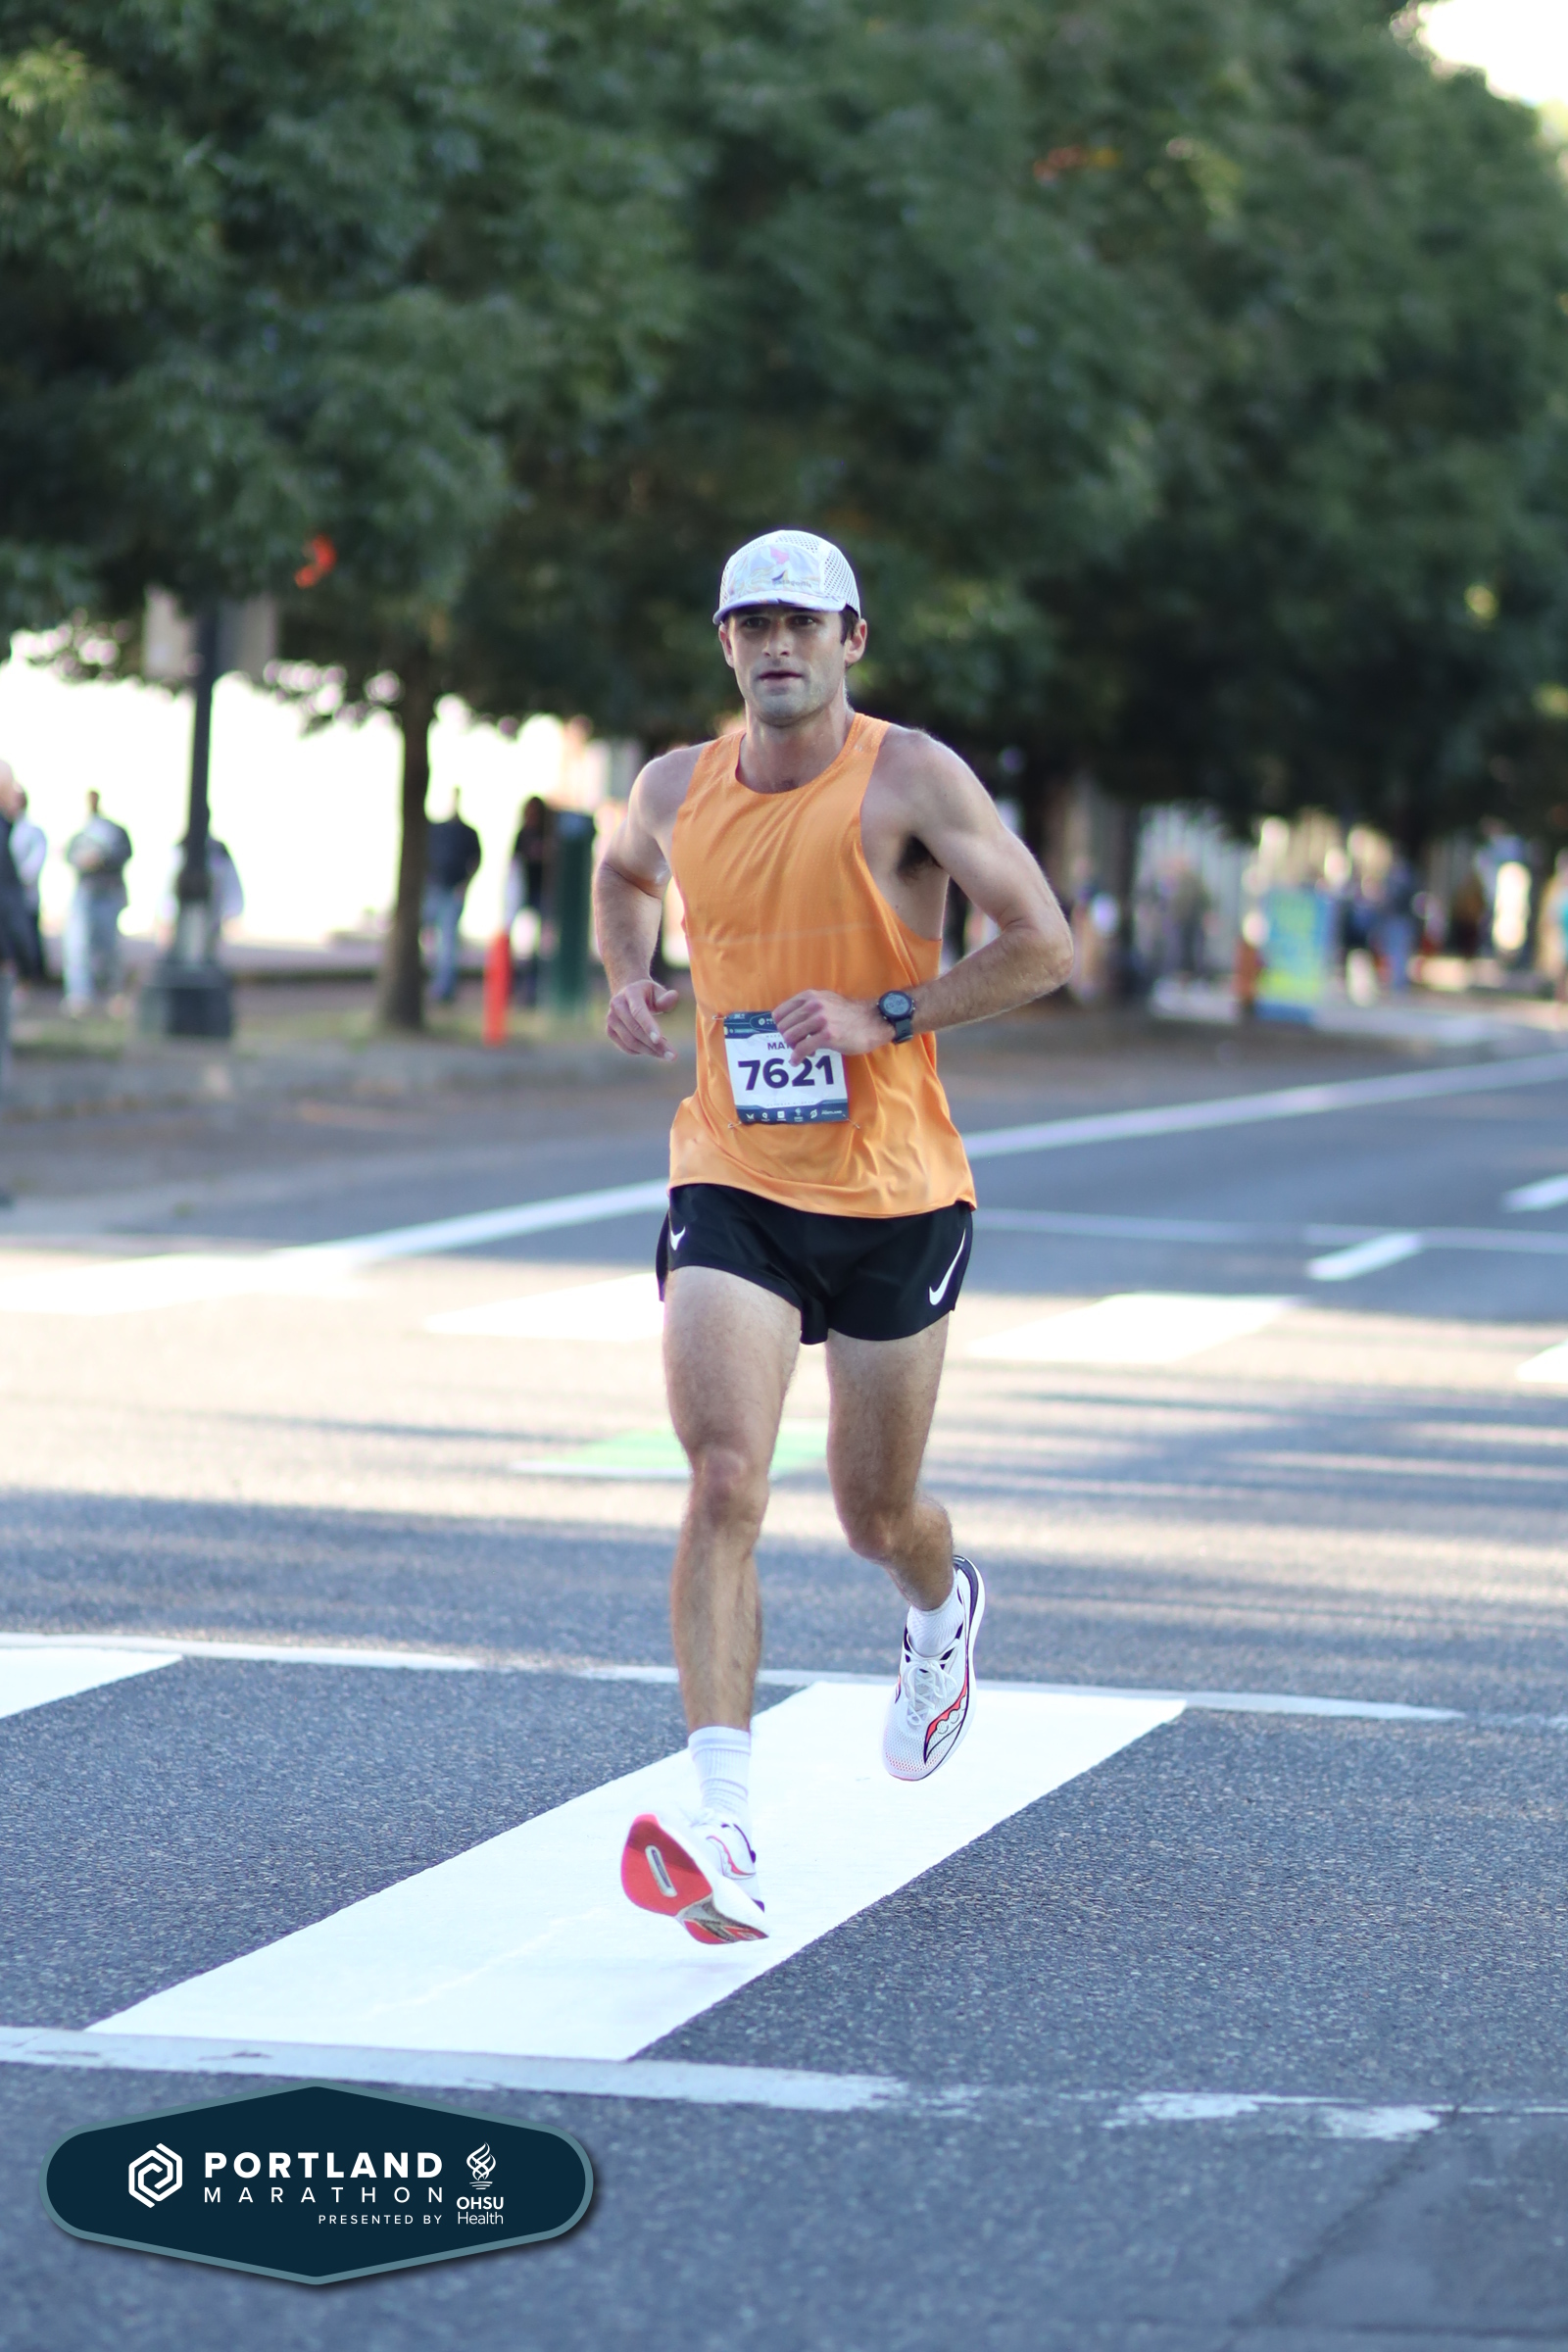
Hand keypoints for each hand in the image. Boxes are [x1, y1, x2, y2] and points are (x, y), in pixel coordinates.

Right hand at [607, 977, 678, 1059]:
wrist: (628, 995)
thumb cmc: (648, 994)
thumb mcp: (658, 991)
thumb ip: (666, 997)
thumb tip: (674, 997)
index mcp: (630, 992)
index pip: (638, 1012)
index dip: (648, 1026)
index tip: (659, 1040)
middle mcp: (617, 1005)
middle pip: (635, 1030)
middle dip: (655, 1045)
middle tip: (673, 1056)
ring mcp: (611, 1019)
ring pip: (630, 1042)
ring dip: (650, 1051)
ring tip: (666, 1053)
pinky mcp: (610, 1031)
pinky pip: (626, 1047)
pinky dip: (641, 1052)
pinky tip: (654, 1050)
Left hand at [772, 988, 891, 1061]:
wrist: (873, 1021)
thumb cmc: (849, 1015)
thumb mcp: (826, 1001)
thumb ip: (808, 1007)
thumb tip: (788, 1021)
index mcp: (810, 996)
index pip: (780, 1012)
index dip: (781, 1026)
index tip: (788, 1033)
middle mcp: (814, 1005)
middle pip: (783, 1027)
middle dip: (787, 1038)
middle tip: (798, 1044)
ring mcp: (821, 1020)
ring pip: (790, 1037)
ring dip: (792, 1048)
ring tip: (801, 1051)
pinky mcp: (828, 1035)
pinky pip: (802, 1049)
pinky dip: (796, 1057)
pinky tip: (797, 1061)